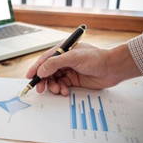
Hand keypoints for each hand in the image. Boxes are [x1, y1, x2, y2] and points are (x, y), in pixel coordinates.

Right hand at [26, 42, 140, 95]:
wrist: (113, 69)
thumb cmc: (96, 58)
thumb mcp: (73, 58)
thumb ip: (55, 63)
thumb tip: (41, 71)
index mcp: (62, 51)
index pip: (44, 60)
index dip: (35, 68)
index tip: (29, 77)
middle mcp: (63, 61)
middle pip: (47, 72)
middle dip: (43, 81)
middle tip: (40, 89)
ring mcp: (68, 71)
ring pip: (53, 80)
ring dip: (53, 86)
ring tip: (58, 90)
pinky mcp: (73, 80)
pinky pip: (62, 86)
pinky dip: (61, 90)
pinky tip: (65, 91)